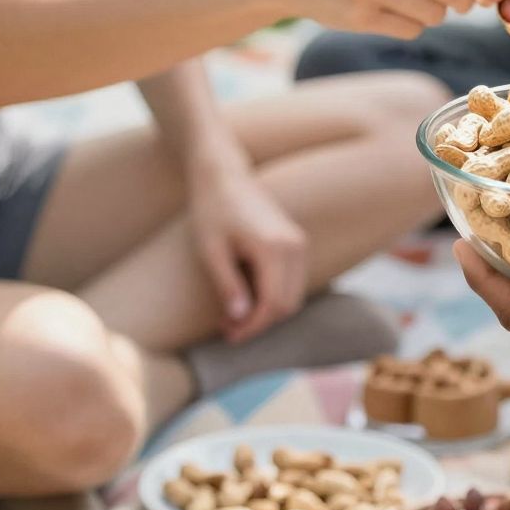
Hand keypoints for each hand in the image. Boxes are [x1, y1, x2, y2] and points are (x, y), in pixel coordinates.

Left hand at [189, 164, 307, 339]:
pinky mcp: (295, 241)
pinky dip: (274, 295)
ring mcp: (299, 242)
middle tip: (228, 327)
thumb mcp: (211, 251)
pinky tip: (247, 296)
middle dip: (259, 322)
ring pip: (293, 295)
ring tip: (234, 314)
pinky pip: (292, 281)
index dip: (252, 326)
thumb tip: (241, 319)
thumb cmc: (212, 210)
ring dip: (267, 311)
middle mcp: (294, 246)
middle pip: (287, 304)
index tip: (229, 334)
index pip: (273, 304)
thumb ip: (228, 286)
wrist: (224, 175)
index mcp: (275, 248)